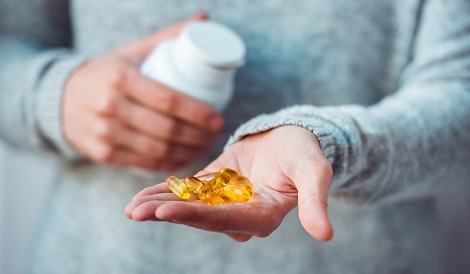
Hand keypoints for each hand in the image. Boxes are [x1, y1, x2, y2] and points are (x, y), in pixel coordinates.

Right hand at [63, 12, 223, 170]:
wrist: (63, 98)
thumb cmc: (108, 72)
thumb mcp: (133, 51)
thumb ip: (168, 36)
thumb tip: (204, 20)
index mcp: (120, 78)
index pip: (168, 100)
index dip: (198, 113)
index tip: (218, 119)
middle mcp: (109, 106)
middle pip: (166, 129)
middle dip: (198, 136)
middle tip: (215, 134)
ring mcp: (104, 133)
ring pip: (158, 151)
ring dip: (188, 152)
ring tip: (205, 146)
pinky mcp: (103, 153)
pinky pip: (145, 164)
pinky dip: (170, 164)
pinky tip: (185, 157)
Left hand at [125, 126, 333, 241]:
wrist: (292, 136)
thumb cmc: (304, 151)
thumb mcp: (314, 171)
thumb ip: (315, 200)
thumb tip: (325, 234)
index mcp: (262, 216)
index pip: (224, 220)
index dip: (196, 217)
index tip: (166, 213)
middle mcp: (240, 215)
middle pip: (199, 217)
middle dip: (167, 214)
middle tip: (135, 212)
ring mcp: (225, 201)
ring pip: (188, 207)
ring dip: (159, 206)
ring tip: (131, 207)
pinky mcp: (215, 186)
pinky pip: (188, 193)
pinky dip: (166, 194)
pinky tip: (141, 196)